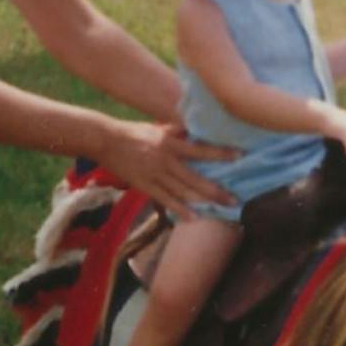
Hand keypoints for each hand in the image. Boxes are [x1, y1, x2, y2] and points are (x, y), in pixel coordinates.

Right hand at [99, 121, 236, 220]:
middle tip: (235, 200)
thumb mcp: (157, 128)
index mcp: (170, 143)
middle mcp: (165, 160)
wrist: (105, 140)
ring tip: (221, 209)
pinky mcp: (144, 186)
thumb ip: (176, 131)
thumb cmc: (132, 132)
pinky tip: (193, 217)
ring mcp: (155, 175)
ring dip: (203, 202)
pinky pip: (165, 200)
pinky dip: (180, 209)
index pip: (201, 150)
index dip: (221, 154)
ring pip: (183, 192)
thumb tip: (194, 131)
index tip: (240, 156)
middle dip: (217, 190)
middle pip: (196, 179)